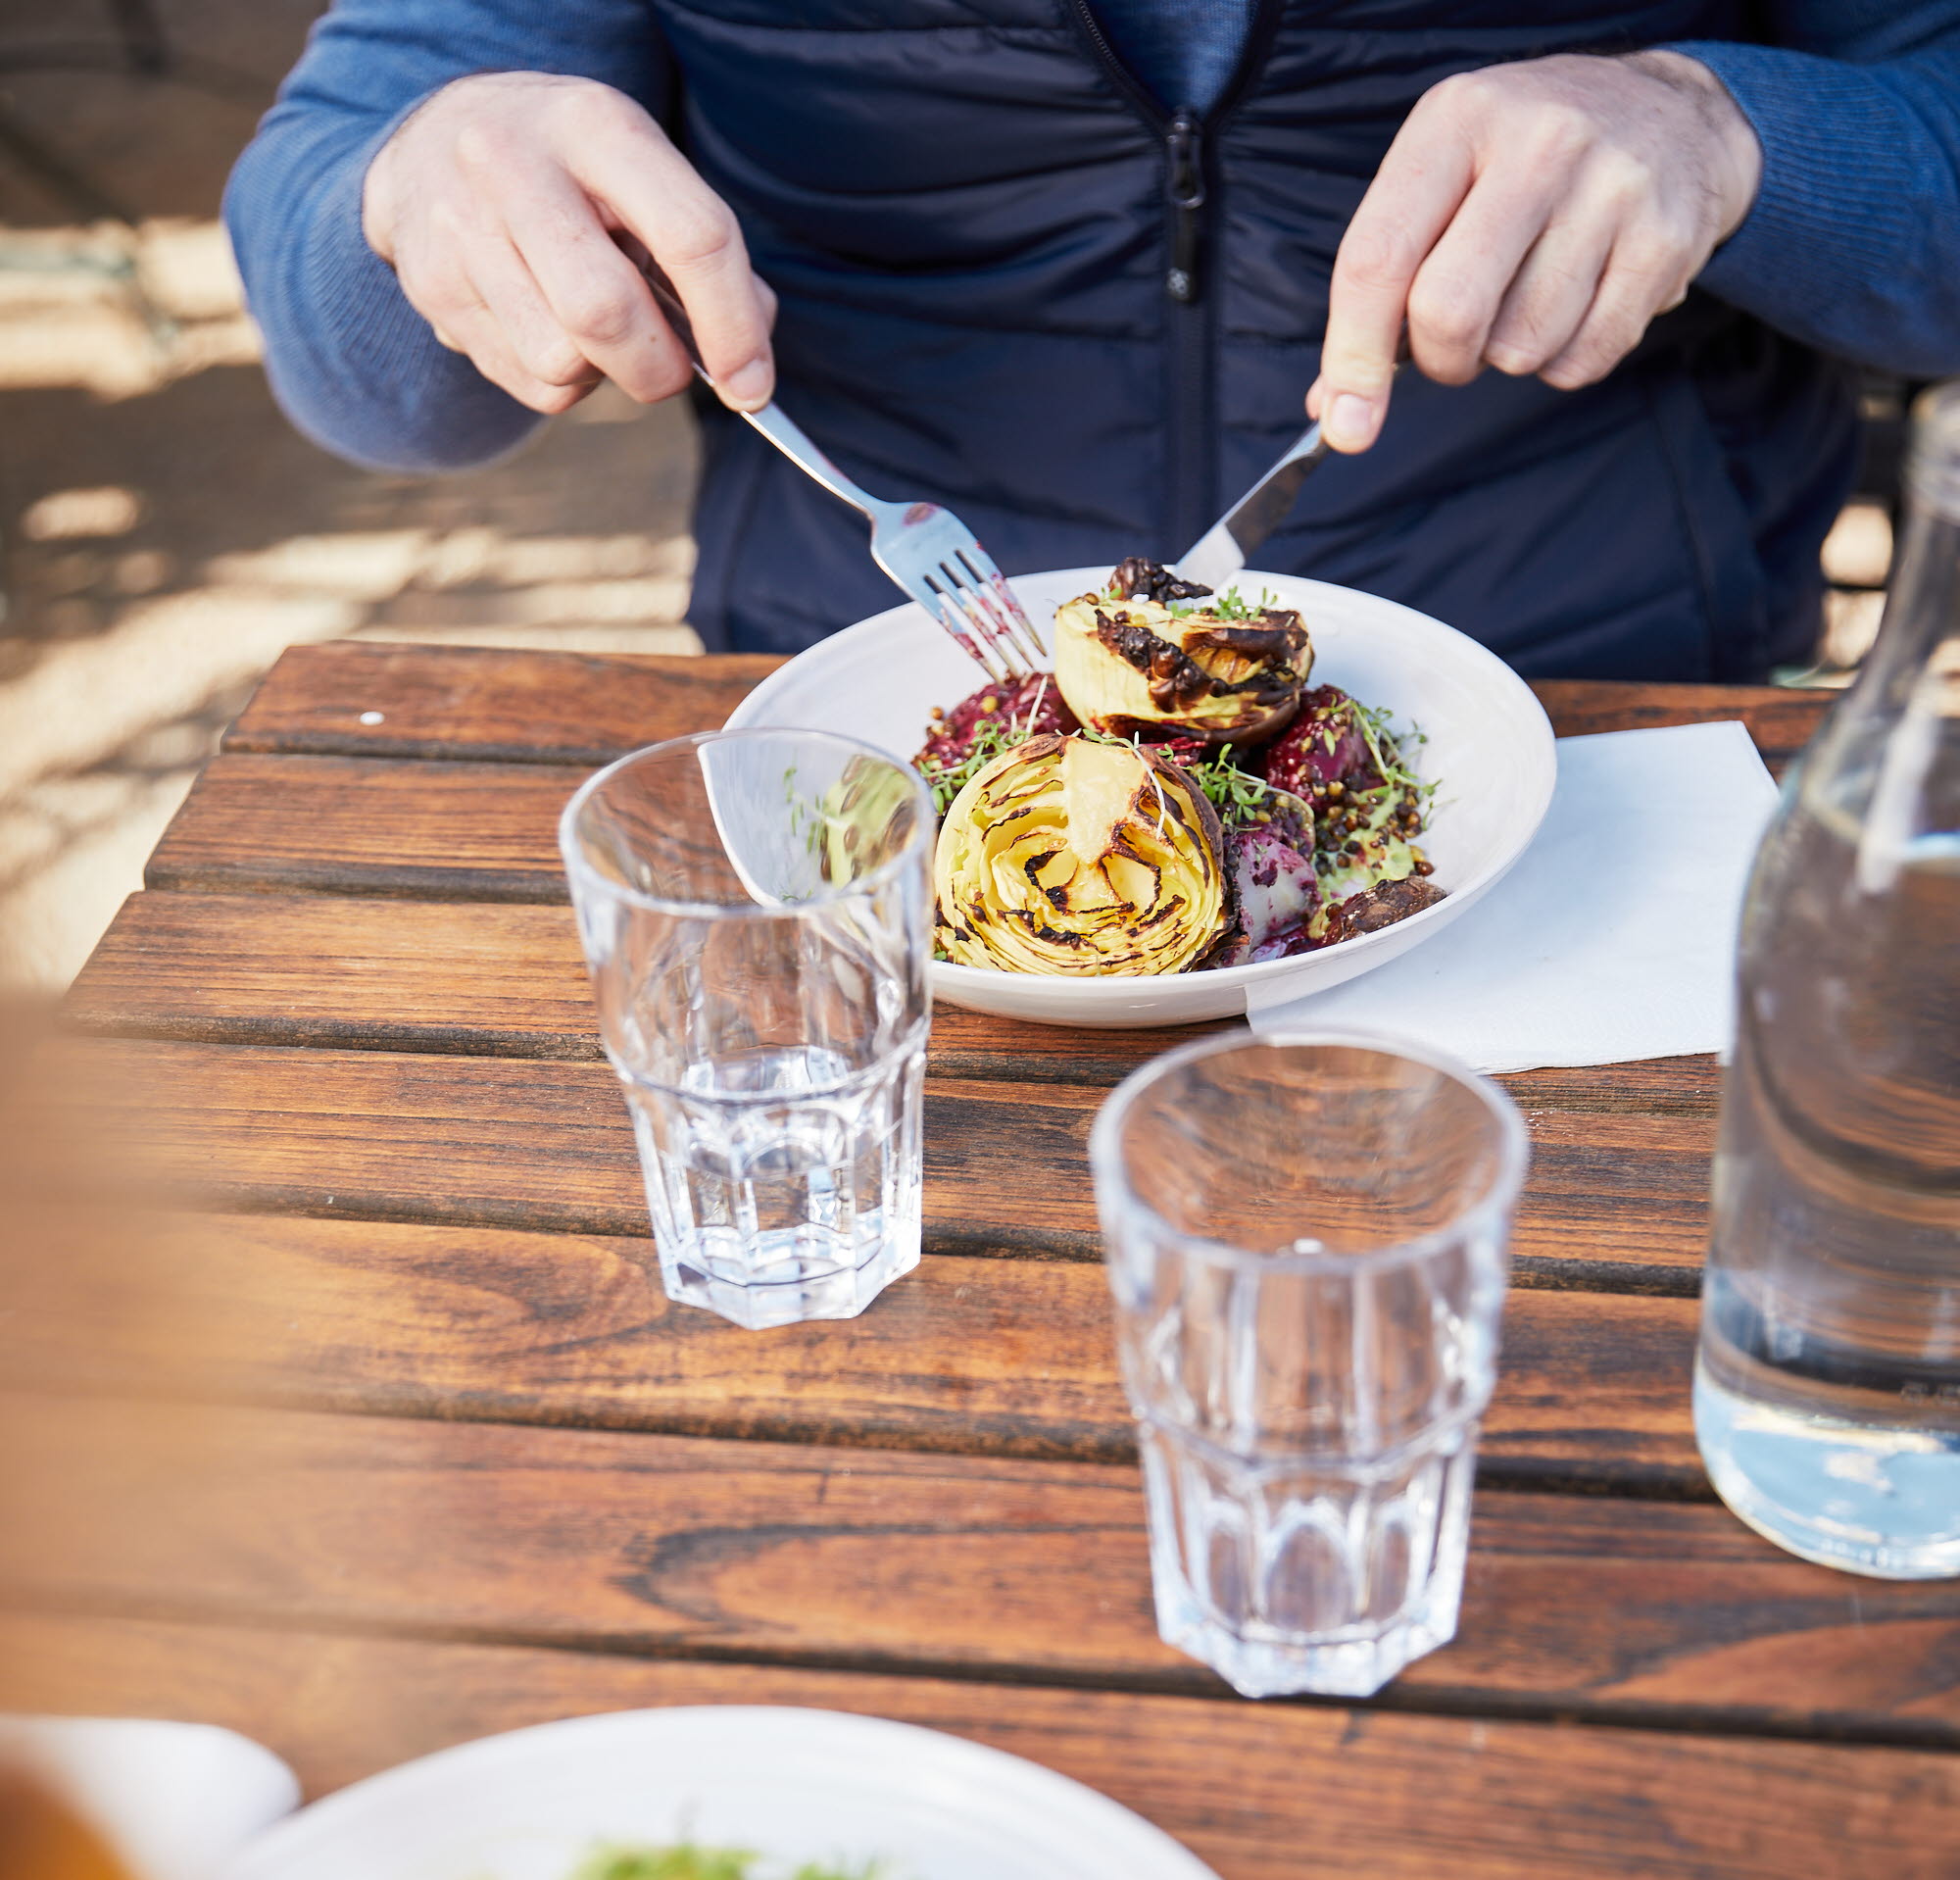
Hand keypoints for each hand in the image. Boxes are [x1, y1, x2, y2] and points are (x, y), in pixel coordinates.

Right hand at [362, 71, 776, 415]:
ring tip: (592, 325)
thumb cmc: (573, 173)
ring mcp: (460, 228)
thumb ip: (707, 257)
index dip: (732, 328)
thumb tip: (745, 365)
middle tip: (672, 367)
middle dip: (658, 368)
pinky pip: (529, 385)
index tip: (752, 386)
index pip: (690, 237)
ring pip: (562, 364)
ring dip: (603, 373)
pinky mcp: (432, 288)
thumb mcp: (643, 174)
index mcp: (596, 126)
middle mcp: (514, 166)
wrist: (435, 142)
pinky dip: (563, 382)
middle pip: (608, 315)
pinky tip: (549, 328)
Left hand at [1306, 51, 1760, 451]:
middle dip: (1441, 361)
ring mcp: (1611, 186)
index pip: (1378, 258)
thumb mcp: (1440, 179)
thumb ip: (1379, 285)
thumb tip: (1334, 408)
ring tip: (1529, 298)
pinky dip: (1563, 361)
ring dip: (1507, 356)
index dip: (1352, 356)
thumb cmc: (1522, 163)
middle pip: (1449, 313)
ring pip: (1519, 347)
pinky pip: (1584, 359)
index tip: (1346, 425)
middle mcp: (1538, 143)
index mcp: (1457, 120)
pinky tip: (1578, 304)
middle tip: (1455, 346)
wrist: (1671, 115)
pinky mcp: (1665, 239)